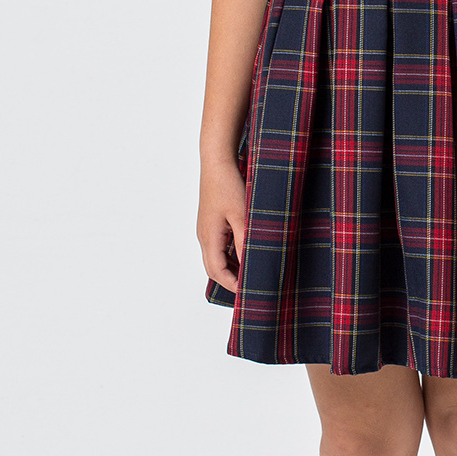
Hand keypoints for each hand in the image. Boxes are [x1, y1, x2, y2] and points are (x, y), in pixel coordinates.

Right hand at [198, 159, 247, 292]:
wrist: (217, 162)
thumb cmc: (228, 185)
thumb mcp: (242, 214)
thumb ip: (245, 240)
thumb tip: (251, 263)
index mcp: (209, 237)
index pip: (217, 271)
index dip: (232, 285)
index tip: (249, 293)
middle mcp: (204, 236)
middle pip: (214, 268)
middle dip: (231, 281)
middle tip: (251, 288)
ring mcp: (206, 230)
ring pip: (216, 258)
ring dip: (231, 268)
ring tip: (251, 274)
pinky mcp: (212, 223)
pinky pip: (219, 246)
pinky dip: (231, 255)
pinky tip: (246, 254)